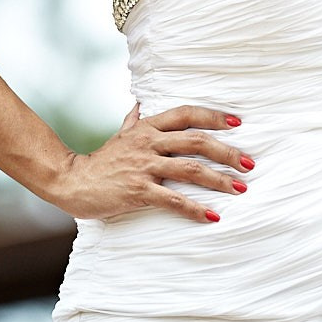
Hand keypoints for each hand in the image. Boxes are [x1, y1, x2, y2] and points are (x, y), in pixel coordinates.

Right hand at [53, 104, 250, 221]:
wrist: (71, 181)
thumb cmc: (100, 161)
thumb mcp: (119, 136)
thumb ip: (133, 121)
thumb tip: (139, 104)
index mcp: (147, 128)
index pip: (186, 115)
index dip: (213, 116)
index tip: (237, 122)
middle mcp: (148, 143)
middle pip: (197, 141)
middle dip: (227, 152)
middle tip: (249, 163)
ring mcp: (144, 167)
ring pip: (190, 169)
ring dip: (219, 179)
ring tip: (240, 188)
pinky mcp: (138, 191)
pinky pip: (172, 199)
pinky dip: (195, 208)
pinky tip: (213, 216)